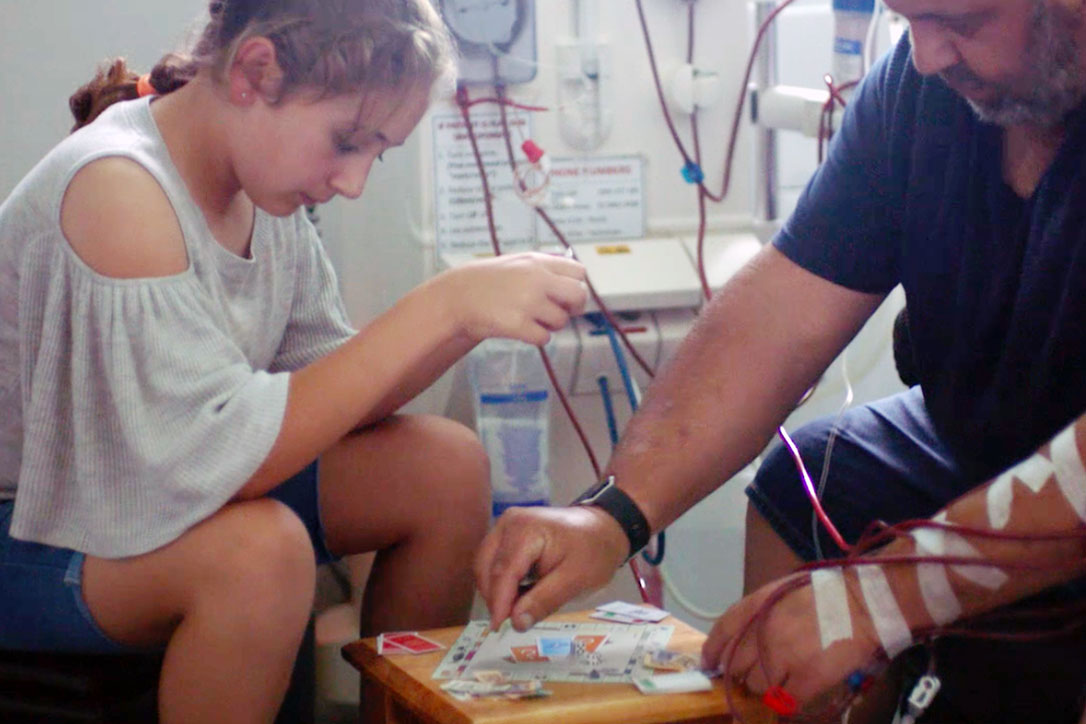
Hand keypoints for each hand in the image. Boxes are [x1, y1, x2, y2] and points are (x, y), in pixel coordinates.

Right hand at [434, 252, 587, 345]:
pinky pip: (544, 337)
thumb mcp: (519, 263)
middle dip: (573, 307)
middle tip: (560, 311)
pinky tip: (523, 329)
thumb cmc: (490, 281)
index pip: (579, 273)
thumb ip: (547, 268)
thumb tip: (578, 280)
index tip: (567, 294)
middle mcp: (536, 280)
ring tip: (531, 319)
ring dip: (550, 324)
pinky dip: (537, 337)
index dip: (576, 286)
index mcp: (538, 262)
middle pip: (578, 296)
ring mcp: (528, 302)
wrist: (458, 296)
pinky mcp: (518, 324)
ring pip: (561, 320)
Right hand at [474, 505, 627, 629]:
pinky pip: (493, 561)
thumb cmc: (594, 551)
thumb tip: (516, 622)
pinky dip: (500, 581)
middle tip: (510, 623)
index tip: (499, 628)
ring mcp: (505, 526)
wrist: (603, 528)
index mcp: (525, 530)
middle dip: (495, 597)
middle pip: (486, 567)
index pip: (503, 572)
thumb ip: (544, 600)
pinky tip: (516, 595)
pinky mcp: (507, 534)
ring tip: (515, 610)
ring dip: (495, 590)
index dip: (499, 602)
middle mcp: (508, 524)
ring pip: (485, 565)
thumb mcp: (575, 580)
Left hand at [702, 571, 880, 710]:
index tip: (709, 665)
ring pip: (756, 686)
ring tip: (785, 677)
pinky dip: (788, 700)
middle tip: (757, 672)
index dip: (712, 652)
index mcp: (757, 606)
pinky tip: (798, 690)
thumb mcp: (783, 592)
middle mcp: (763, 632)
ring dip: (765, 686)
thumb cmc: (826, 595)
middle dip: (742, 672)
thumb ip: (759, 615)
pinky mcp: (806, 679)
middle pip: (735, 666)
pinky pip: (784, 700)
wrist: (866, 604)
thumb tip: (743, 642)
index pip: (721, 633)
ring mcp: (783, 657)